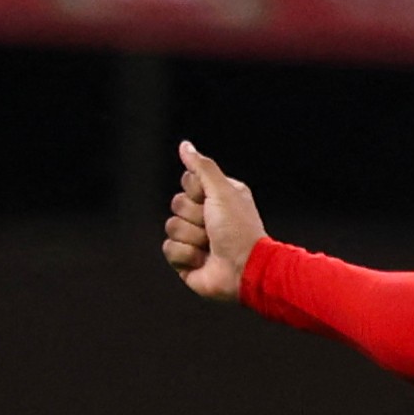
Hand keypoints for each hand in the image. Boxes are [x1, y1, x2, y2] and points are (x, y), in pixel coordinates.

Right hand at [165, 142, 263, 303]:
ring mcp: (195, 238)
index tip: (214, 201)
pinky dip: (186, 255)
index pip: (187, 182)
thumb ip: (202, 167)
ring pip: (171, 226)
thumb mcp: (222, 191)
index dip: (197, 191)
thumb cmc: (238, 228)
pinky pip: (168, 248)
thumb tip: (185, 145)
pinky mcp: (186, 260)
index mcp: (217, 196)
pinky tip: (202, 260)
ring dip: (192, 237)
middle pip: (176, 203)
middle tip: (214, 227)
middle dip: (195, 216)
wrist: (244, 269)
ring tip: (211, 245)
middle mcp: (206, 215)